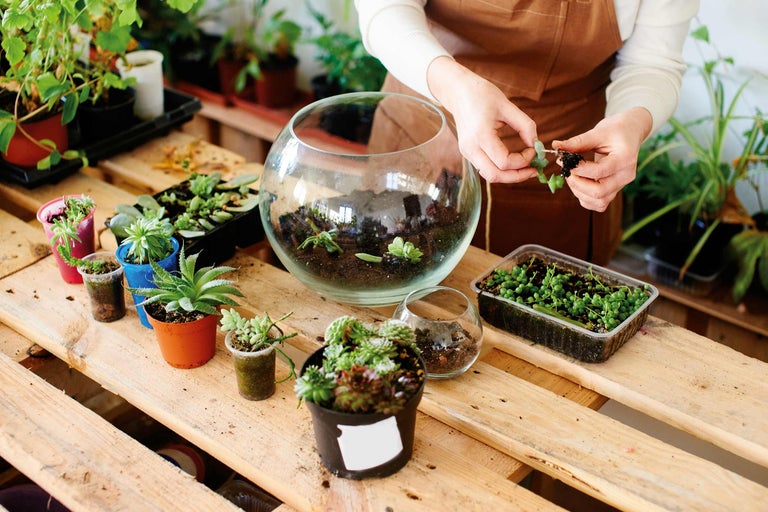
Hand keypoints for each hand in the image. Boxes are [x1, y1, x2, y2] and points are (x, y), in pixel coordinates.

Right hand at [427, 57, 538, 182]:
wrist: (459, 92)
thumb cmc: (482, 95)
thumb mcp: (507, 106)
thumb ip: (525, 126)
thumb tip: (536, 145)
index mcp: (481, 135)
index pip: (505, 161)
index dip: (524, 160)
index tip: (534, 149)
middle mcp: (471, 148)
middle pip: (495, 176)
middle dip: (517, 176)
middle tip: (534, 170)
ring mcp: (467, 152)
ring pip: (490, 175)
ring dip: (509, 175)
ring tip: (526, 168)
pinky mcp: (468, 153)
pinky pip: (486, 168)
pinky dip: (501, 169)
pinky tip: (514, 162)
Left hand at [553, 107, 652, 210]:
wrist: (630, 133)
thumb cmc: (615, 130)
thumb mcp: (598, 132)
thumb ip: (577, 142)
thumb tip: (555, 146)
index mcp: (625, 159)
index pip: (599, 171)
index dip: (578, 169)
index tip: (564, 161)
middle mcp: (625, 176)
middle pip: (599, 192)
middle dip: (577, 184)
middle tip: (567, 170)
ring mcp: (621, 185)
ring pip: (599, 202)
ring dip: (579, 192)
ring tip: (572, 176)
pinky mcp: (615, 190)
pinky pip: (599, 204)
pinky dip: (585, 198)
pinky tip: (579, 183)